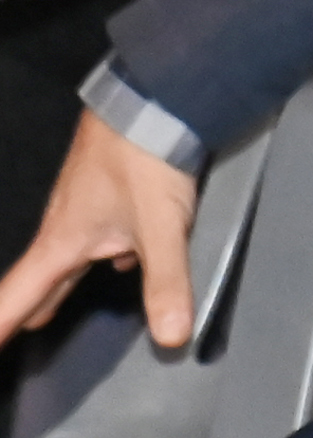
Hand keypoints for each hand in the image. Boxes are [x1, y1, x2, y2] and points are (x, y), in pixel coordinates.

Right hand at [0, 111, 197, 345]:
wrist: (153, 99)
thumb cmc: (144, 161)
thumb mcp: (162, 228)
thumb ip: (166, 282)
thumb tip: (171, 338)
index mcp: (60, 244)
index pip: (16, 298)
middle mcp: (64, 229)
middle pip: (38, 282)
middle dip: (20, 311)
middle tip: (6, 336)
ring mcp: (84, 207)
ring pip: (67, 259)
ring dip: (57, 286)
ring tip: (46, 309)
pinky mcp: (107, 191)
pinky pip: (97, 236)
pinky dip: (99, 256)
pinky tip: (120, 258)